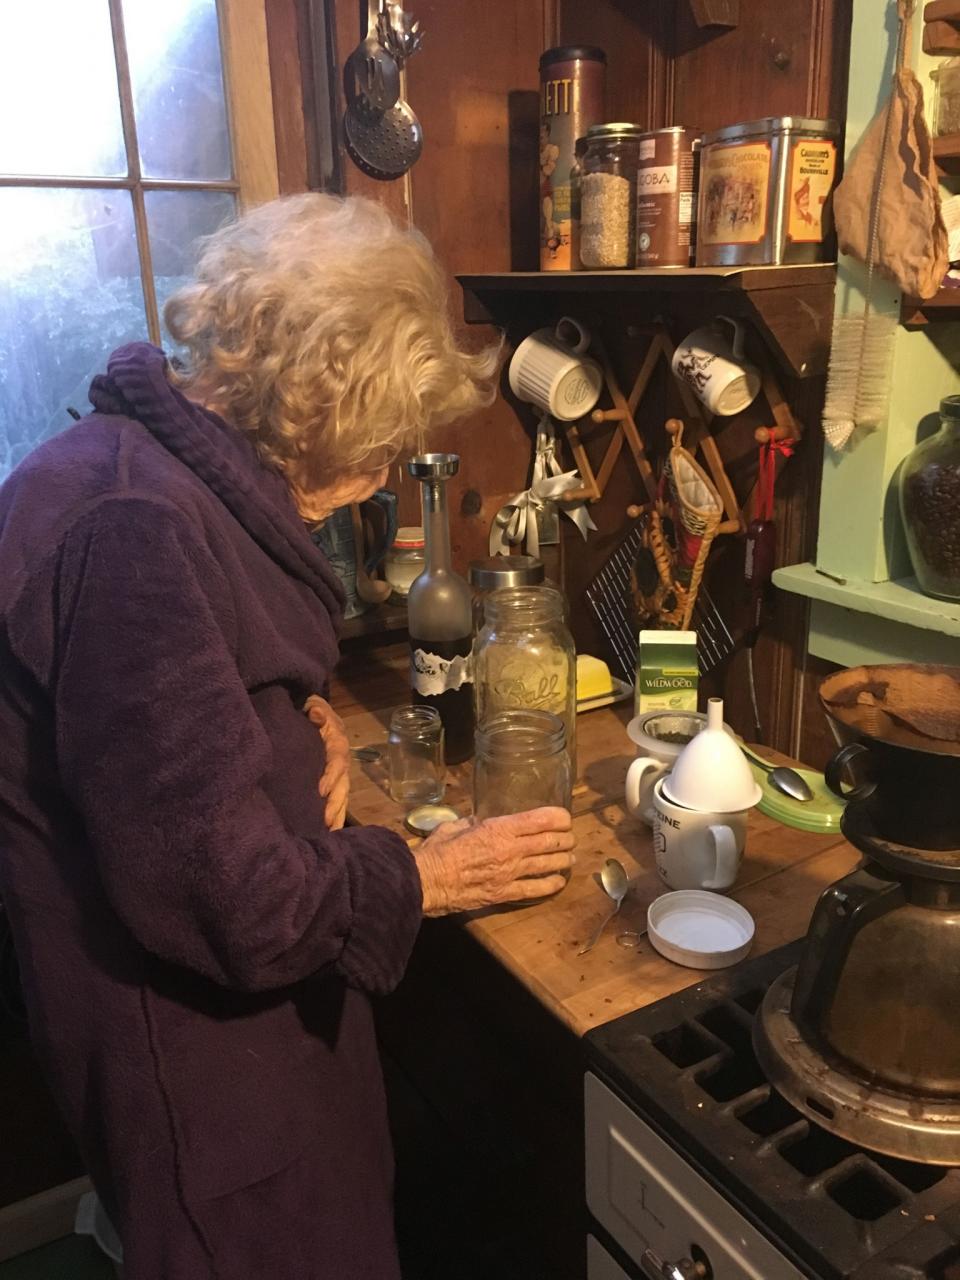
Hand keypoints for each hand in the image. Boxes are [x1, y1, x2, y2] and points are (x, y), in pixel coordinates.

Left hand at [304, 695, 349, 830]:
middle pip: (343, 784)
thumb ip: (316, 708)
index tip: (320, 790)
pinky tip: (331, 832)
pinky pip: (338, 801)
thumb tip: (316, 716)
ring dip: (338, 814)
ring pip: (343, 796)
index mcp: (337, 742)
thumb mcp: (312, 703)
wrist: (310, 714)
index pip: (337, 760)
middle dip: (336, 803)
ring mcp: (338, 773)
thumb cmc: (309, 709)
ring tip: (331, 832)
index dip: (331, 775)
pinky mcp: (332, 783)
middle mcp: (341, 760)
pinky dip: (336, 816)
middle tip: (326, 820)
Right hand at [414, 807, 574, 915]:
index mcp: (498, 828)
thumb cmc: (437, 852)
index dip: (559, 817)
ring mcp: (510, 874)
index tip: (565, 817)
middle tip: (570, 838)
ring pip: (548, 865)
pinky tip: (559, 882)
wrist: (426, 882)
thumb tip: (477, 822)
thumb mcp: (454, 826)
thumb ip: (471, 822)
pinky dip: (550, 885)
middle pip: (550, 842)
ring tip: (570, 858)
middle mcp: (510, 850)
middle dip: (565, 839)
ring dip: (563, 860)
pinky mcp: (504, 894)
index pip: (541, 819)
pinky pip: (535, 889)